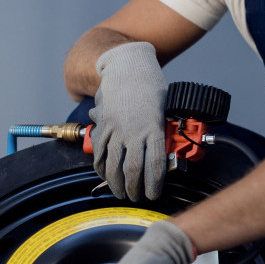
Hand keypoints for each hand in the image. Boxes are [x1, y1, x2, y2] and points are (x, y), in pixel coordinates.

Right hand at [90, 41, 167, 200]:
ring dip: (116, 183)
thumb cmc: (151, 87)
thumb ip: (162, 133)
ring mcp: (116, 129)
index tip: (152, 195)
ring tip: (121, 193)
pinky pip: (100, 151)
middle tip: (136, 197)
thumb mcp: (164, 110)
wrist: (127, 66)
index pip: (154, 166)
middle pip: (132, 170)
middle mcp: (134, 131)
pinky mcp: (103, 125)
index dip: (153, 185)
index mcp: (153, 129)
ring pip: (113, 164)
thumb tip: (163, 155)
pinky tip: (104, 175)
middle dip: (134, 189)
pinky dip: (101, 167)